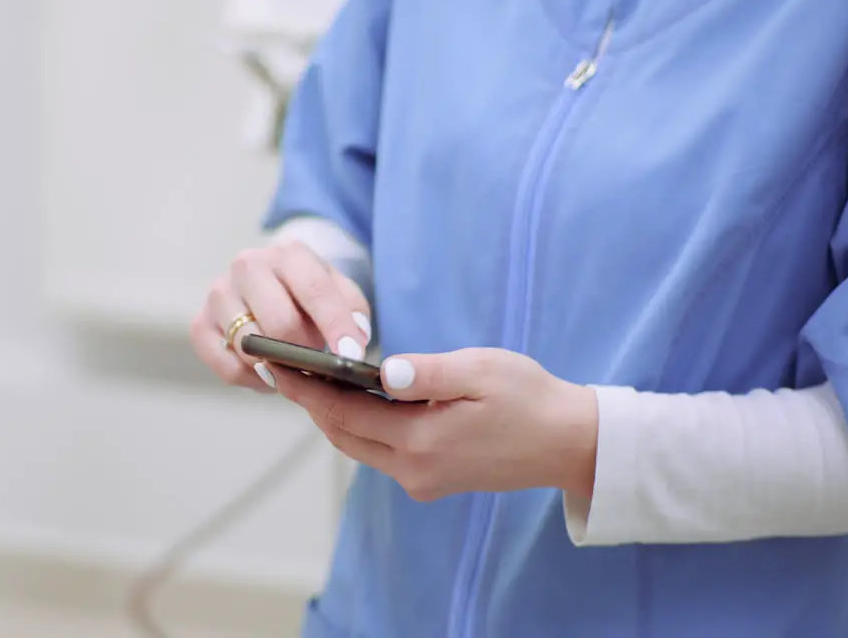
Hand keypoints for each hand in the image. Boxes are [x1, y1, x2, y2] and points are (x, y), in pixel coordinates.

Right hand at [190, 241, 371, 392]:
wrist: (269, 285)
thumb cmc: (309, 294)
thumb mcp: (339, 292)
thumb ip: (353, 311)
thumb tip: (353, 342)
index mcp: (287, 254)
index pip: (314, 289)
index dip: (335, 325)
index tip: (351, 355)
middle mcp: (247, 266)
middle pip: (279, 322)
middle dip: (303, 351)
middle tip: (314, 362)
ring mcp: (219, 294)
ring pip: (249, 346)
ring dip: (276, 366)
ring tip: (291, 367)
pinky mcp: (199, 324)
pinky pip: (228, 366)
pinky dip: (252, 379)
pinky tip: (267, 372)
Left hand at [276, 348, 599, 500]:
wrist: (569, 444)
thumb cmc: (530, 399)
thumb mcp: (482, 371)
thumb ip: (429, 372)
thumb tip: (384, 373)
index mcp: (421, 441)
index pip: (344, 413)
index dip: (307, 389)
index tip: (278, 366)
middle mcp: (413, 470)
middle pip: (342, 434)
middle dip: (312, 402)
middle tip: (284, 368)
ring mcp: (421, 480)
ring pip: (358, 445)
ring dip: (334, 415)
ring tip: (311, 379)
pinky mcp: (431, 481)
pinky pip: (380, 452)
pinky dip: (361, 425)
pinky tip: (356, 400)